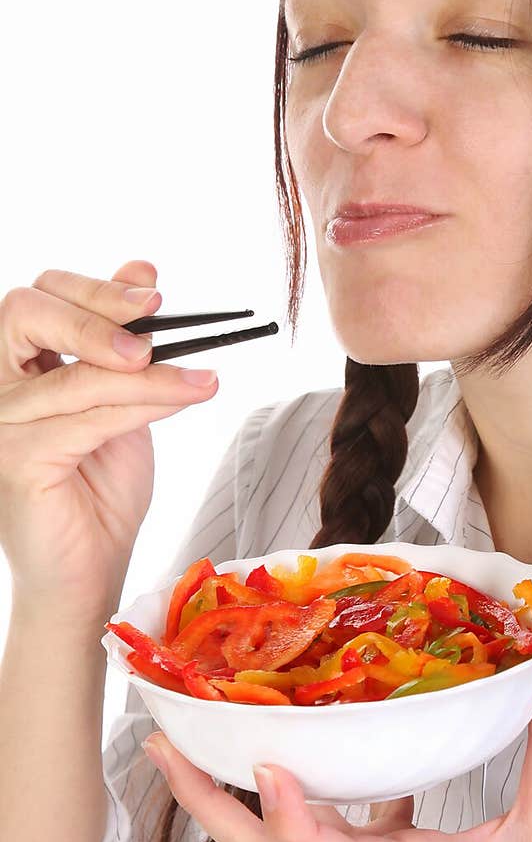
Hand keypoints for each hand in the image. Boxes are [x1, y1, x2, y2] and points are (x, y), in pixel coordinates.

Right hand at [0, 259, 218, 625]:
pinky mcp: (19, 459)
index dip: (94, 288)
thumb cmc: (100, 489)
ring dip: (150, 372)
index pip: (38, 297)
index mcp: (16, 365)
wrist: (90, 570)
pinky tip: (189, 395)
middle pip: (26, 311)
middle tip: (158, 321)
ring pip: (77, 373)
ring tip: (203, 378)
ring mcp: (0, 422)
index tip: (155, 297)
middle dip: (99, 309)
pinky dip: (147, 403)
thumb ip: (123, 341)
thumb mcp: (121, 399)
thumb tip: (141, 271)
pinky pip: (90, 416)